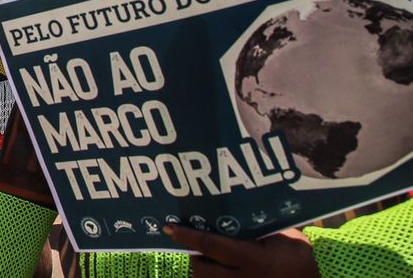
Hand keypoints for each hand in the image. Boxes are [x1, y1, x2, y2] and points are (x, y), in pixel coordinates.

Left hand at [165, 225, 318, 277]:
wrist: (325, 277)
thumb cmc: (302, 255)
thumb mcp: (278, 237)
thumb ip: (251, 232)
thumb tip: (225, 220)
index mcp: (253, 259)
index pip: (210, 245)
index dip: (187, 236)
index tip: (168, 228)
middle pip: (201, 269)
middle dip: (193, 257)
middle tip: (191, 245)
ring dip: (202, 272)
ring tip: (204, 260)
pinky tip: (218, 272)